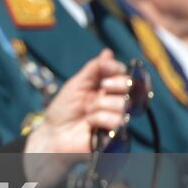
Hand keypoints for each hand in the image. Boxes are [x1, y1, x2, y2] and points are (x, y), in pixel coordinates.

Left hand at [24, 51, 130, 186]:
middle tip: (102, 87)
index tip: (107, 69)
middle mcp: (116, 102)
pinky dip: (101, 119)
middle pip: (133, 88)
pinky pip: (119, 121)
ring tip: (87, 111)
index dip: (119, 70)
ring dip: (102, 105)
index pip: (126, 75)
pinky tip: (90, 123)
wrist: (53, 133)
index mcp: (108, 89)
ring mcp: (117, 118)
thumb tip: (108, 52)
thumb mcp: (76, 84)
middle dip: (117, 84)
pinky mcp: (118, 135)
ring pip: (125, 105)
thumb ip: (94, 69)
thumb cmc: (63, 109)